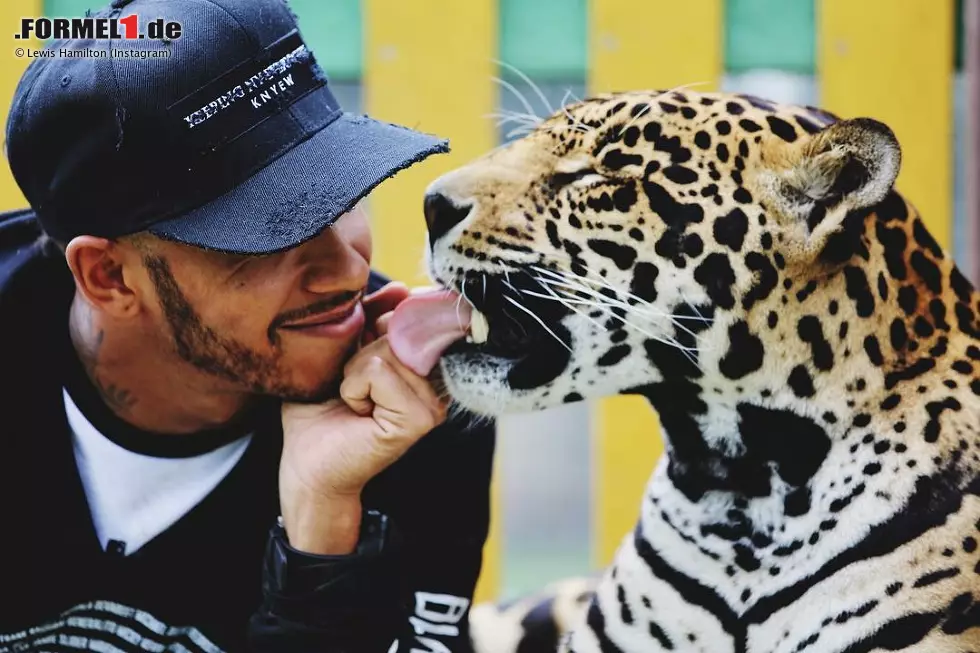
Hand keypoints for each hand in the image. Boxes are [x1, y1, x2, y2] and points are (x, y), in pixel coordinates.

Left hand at [278, 282, 448, 554]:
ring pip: (387, 349)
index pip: (412, 315)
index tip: (359, 357)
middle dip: (360, 352)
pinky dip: (354, 388)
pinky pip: (379, 371)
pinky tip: (356, 412)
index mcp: (426, 365)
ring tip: (354, 400)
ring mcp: (434, 402)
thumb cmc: (321, 407)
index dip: (378, 326)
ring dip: (353, 372)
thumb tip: (402, 288)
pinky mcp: (420, 419)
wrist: (306, 463)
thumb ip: (371, 316)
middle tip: (352, 386)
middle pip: (398, 328)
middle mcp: (438, 382)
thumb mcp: (343, 348)